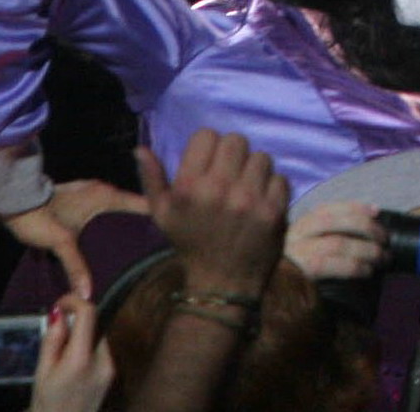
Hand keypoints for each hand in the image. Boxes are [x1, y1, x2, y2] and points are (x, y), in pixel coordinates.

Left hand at [2, 179, 149, 298]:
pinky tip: (112, 239)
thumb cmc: (41, 217)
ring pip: (118, 208)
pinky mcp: (81, 199)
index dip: (155, 217)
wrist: (14, 201)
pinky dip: (112, 221)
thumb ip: (77, 267)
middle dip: (142, 223)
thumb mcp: (61, 243)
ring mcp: (92, 193)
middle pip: (131, 206)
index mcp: (105, 195)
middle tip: (156, 245)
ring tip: (139, 245)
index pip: (140, 203)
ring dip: (126, 222)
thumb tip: (89, 295)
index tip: (170, 233)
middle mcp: (102, 190)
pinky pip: (106, 210)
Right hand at [28, 294, 115, 411]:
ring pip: (97, 337)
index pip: (89, 314)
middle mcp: (102, 361)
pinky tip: (73, 367)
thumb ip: (52, 340)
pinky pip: (101, 351)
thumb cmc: (47, 405)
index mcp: (81, 359)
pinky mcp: (112, 375)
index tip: (61, 304)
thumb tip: (60, 313)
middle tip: (56, 334)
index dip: (75, 302)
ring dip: (82, 337)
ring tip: (62, 357)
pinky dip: (88, 349)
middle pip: (94, 325)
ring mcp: (110, 368)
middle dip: (76, 323)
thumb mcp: (42, 372)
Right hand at [136, 131, 288, 295]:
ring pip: (261, 157)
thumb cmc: (190, 244)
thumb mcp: (162, 215)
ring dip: (254, 171)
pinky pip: (280, 178)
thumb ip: (151, 179)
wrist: (221, 285)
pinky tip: (260, 203)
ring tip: (246, 189)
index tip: (208, 163)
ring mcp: (249, 200)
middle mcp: (219, 189)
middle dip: (233, 155)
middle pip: (236, 140)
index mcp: (189, 186)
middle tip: (230, 174)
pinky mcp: (273, 211)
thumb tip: (140, 148)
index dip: (208, 146)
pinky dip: (272, 188)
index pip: (206, 135)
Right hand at [284, 200, 388, 279]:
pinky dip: (353, 266)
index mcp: (300, 225)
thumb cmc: (295, 273)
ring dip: (366, 249)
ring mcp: (296, 253)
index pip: (329, 208)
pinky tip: (367, 271)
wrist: (267, 301)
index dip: (355, 207)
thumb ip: (325, 236)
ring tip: (383, 258)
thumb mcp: (305, 247)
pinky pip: (331, 265)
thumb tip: (365, 227)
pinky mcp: (298, 273)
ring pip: (337, 243)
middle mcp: (296, 234)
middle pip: (335, 221)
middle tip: (385, 240)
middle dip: (366, 227)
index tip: (377, 211)